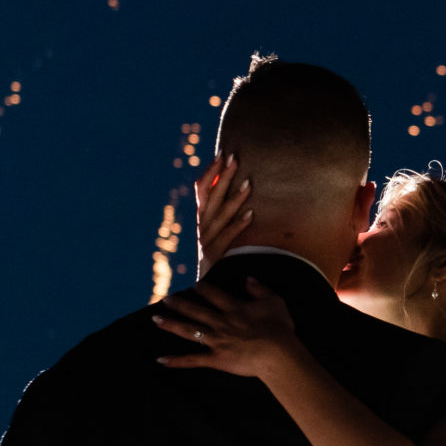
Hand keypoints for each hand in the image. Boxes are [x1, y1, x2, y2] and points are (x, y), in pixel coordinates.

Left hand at [153, 278, 299, 377]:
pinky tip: (160, 360)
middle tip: (165, 299)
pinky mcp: (216, 359)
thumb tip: (249, 278)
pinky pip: (193, 360)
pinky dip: (176, 361)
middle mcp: (221, 322)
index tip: (194, 286)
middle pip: (196, 311)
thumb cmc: (279, 328)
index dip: (203, 289)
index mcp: (234, 308)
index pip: (214, 295)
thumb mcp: (274, 302)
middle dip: (179, 304)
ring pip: (189, 331)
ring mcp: (216, 341)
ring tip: (155, 319)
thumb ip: (260, 289)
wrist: (277, 353)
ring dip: (171, 324)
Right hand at [194, 154, 252, 278]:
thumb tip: (230, 191)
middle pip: (210, 198)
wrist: (194, 291)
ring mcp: (205, 243)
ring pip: (219, 216)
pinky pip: (227, 239)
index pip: (200, 190)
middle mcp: (200, 228)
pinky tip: (251, 214)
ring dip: (234, 198)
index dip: (210, 172)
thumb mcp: (210, 236)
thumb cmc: (209, 259)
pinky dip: (238, 226)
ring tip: (249, 183)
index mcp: (198, 220)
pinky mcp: (214, 257)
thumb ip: (216, 216)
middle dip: (222, 176)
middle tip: (235, 157)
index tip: (221, 155)